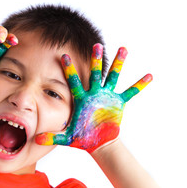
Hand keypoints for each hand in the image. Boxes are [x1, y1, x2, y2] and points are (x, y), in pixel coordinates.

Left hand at [36, 44, 151, 152]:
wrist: (97, 142)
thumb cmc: (81, 138)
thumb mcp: (66, 137)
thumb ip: (52, 137)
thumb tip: (37, 140)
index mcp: (81, 99)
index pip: (74, 81)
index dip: (69, 69)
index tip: (63, 55)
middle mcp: (94, 93)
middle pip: (95, 73)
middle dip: (96, 60)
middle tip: (97, 45)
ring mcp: (107, 96)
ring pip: (113, 77)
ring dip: (118, 64)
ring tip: (123, 49)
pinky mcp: (118, 102)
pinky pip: (130, 92)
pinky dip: (139, 85)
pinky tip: (149, 76)